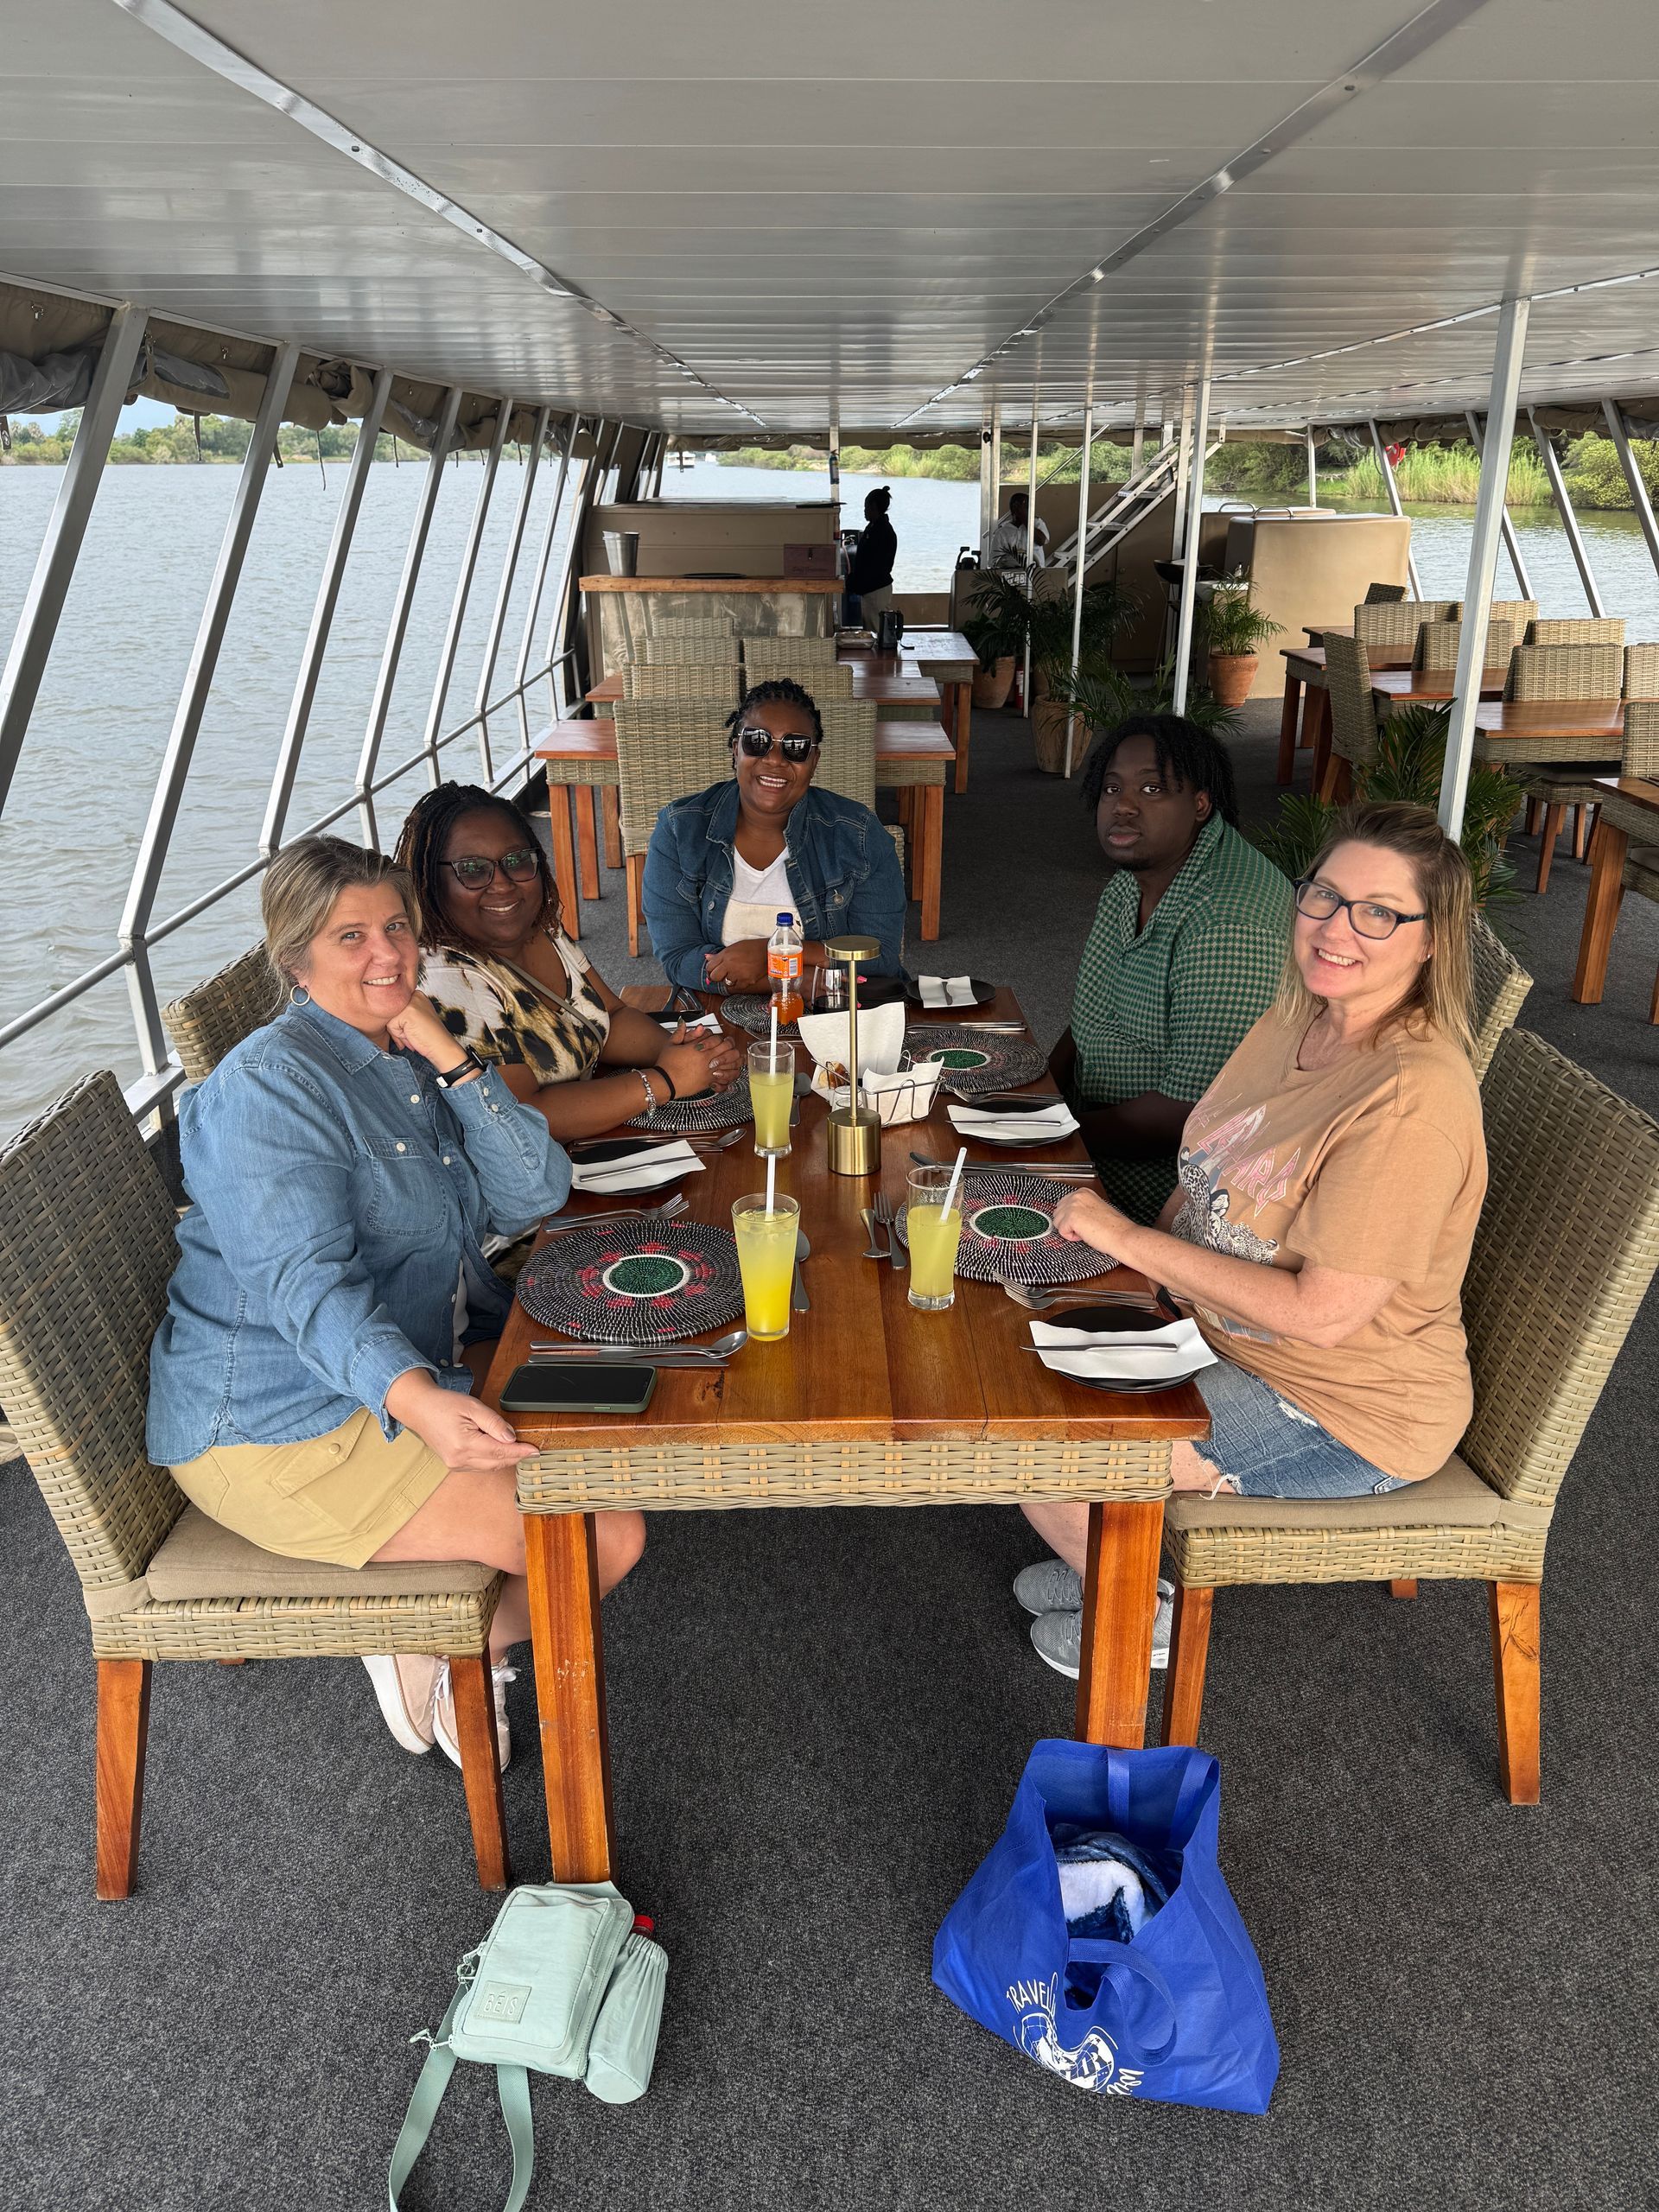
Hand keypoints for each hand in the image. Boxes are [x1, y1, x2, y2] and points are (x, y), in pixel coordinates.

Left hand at [386, 992, 466, 1071]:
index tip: (414, 1029)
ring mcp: (411, 1003)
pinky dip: (400, 1036)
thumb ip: (402, 1013)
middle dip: (399, 1028)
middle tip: (413, 1034)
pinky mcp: (407, 1012)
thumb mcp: (415, 1019)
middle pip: (391, 1013)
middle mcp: (415, 995)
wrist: (441, 1047)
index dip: (401, 1023)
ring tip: (413, 1035)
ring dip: (399, 1033)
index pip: (395, 1008)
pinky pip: (391, 1026)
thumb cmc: (429, 1037)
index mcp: (417, 995)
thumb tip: (384, 1014)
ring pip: (389, 1019)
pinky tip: (413, 1036)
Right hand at [389, 1369, 537, 1475]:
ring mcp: (455, 1465)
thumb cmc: (443, 1404)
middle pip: (496, 1462)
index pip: (499, 1451)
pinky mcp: (454, 1465)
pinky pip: (480, 1467)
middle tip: (531, 1449)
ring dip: (505, 1459)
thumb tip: (511, 1437)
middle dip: (515, 1456)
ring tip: (519, 1449)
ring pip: (489, 1467)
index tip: (534, 1451)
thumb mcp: (472, 1406)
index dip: (519, 1451)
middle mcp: (459, 1459)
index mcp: (464, 1444)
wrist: (419, 1409)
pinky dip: (493, 1460)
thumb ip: (493, 1423)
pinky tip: (500, 1451)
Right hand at [658, 1033, 739, 1097]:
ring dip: (735, 1058)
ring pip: (731, 1063)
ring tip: (736, 1056)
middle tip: (730, 1042)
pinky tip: (732, 1072)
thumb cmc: (667, 1065)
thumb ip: (679, 1032)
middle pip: (727, 1048)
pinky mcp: (709, 1082)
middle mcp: (707, 1059)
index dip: (717, 1036)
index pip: (716, 1037)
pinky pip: (726, 1078)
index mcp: (699, 1048)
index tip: (716, 1037)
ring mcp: (709, 1071)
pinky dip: (731, 1075)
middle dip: (730, 1043)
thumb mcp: (671, 1045)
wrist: (665, 1083)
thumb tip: (683, 1023)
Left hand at [703, 940, 769, 991]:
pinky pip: (736, 987)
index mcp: (725, 954)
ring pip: (726, 983)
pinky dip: (739, 984)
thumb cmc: (752, 948)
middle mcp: (730, 964)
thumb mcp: (734, 947)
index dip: (711, 970)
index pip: (709, 967)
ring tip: (737, 973)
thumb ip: (720, 954)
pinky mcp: (746, 981)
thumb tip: (707, 957)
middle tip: (724, 974)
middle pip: (714, 977)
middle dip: (718, 977)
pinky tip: (743, 977)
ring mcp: (738, 973)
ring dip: (730, 980)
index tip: (714, 971)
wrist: (768, 952)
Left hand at [1053, 1188, 1132, 1254]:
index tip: (1085, 1221)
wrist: (1122, 1235)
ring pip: (1057, 1222)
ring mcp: (1073, 1205)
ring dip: (1069, 1230)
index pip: (1063, 1205)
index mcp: (1083, 1192)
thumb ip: (1080, 1207)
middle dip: (1068, 1223)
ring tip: (1086, 1230)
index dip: (1072, 1218)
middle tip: (1086, 1227)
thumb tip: (1066, 1215)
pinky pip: (1061, 1231)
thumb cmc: (1113, 1226)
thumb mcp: (1094, 1208)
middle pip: (1057, 1213)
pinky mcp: (1071, 1217)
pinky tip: (1085, 1234)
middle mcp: (1077, 1196)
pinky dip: (1071, 1237)